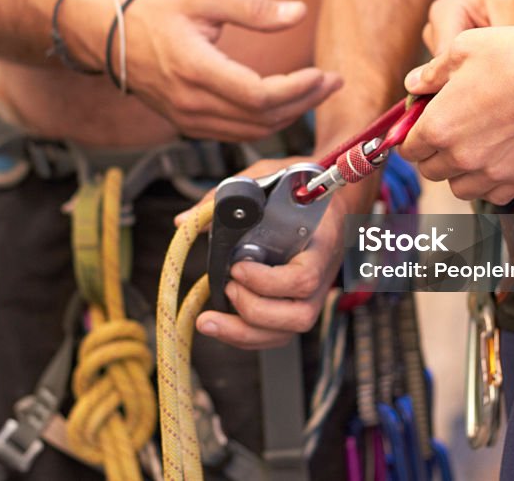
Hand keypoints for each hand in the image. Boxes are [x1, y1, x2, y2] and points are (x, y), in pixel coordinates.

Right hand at [90, 0, 342, 141]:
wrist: (110, 40)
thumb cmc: (156, 12)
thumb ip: (253, 9)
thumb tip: (299, 13)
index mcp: (194, 68)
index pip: (259, 95)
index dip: (298, 90)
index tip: (324, 73)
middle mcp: (191, 102)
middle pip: (262, 118)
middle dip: (304, 102)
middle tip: (332, 82)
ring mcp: (188, 119)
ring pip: (253, 132)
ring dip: (290, 115)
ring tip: (316, 90)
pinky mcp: (189, 126)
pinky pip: (238, 133)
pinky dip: (267, 122)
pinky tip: (286, 102)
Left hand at [175, 158, 347, 349]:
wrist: (329, 198)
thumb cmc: (300, 187)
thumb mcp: (266, 177)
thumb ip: (226, 196)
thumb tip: (184, 220)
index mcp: (320, 243)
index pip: (305, 277)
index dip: (269, 282)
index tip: (238, 267)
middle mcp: (322, 275)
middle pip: (298, 316)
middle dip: (253, 310)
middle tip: (227, 287)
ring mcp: (313, 295)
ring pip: (288, 331)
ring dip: (245, 333)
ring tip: (211, 319)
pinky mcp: (297, 304)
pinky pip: (277, 334)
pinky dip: (246, 336)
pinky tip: (220, 325)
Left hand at [399, 26, 513, 203]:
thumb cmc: (513, 55)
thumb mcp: (462, 50)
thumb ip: (431, 74)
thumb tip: (412, 84)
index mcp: (438, 126)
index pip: (408, 149)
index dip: (411, 139)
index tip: (420, 130)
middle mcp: (460, 156)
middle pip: (430, 171)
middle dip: (432, 155)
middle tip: (446, 137)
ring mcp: (492, 171)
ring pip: (460, 189)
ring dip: (458, 175)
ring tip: (470, 154)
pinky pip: (494, 196)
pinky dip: (490, 185)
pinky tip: (496, 164)